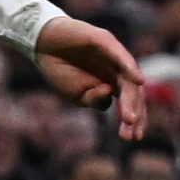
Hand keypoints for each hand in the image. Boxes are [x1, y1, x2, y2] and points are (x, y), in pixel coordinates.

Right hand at [33, 16, 145, 139]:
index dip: (132, 120)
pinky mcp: (105, 42)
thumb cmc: (58, 68)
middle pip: (133, 94)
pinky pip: (121, 57)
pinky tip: (137, 81)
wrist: (42, 43)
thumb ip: (94, 99)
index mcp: (111, 83)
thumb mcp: (75, 94)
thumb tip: (110, 95)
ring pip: (129, 80)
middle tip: (129, 133)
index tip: (131, 138)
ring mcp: (113, 56)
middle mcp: (117, 70)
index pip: (129, 103)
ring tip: (129, 118)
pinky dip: (130, 69)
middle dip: (133, 114)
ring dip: (131, 100)